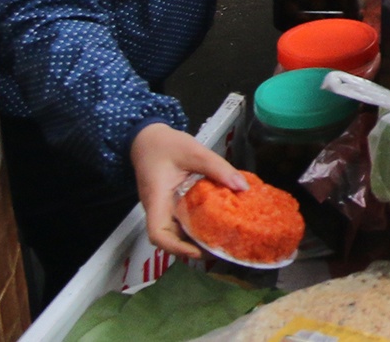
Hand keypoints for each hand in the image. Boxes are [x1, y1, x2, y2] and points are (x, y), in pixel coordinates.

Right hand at [131, 121, 246, 259]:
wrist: (148, 138)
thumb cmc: (166, 145)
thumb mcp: (195, 152)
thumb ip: (218, 168)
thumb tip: (242, 187)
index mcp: (156, 198)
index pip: (157, 233)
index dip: (175, 247)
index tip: (197, 251)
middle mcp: (157, 208)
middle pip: (169, 237)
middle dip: (191, 247)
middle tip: (218, 248)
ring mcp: (163, 207)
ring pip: (176, 230)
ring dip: (194, 237)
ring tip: (221, 239)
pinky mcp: (169, 204)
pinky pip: (180, 219)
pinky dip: (195, 224)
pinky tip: (215, 221)